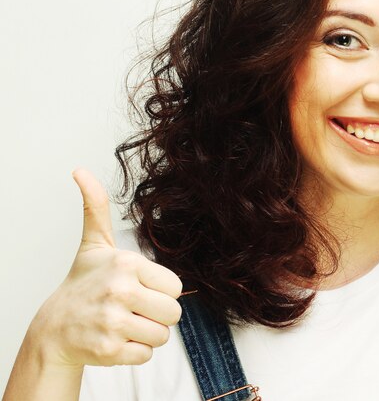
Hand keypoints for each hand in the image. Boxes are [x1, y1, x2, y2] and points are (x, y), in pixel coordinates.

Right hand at [29, 169, 181, 367]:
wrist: (55, 327)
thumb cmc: (83, 283)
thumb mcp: (94, 243)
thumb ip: (96, 207)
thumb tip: (80, 171)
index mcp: (126, 264)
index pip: (176, 288)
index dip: (161, 291)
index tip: (139, 288)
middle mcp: (120, 291)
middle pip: (174, 313)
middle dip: (158, 314)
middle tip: (135, 308)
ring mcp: (113, 322)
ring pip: (163, 336)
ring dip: (148, 333)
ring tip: (125, 322)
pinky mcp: (109, 350)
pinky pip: (146, 355)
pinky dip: (135, 351)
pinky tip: (117, 339)